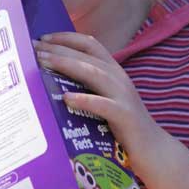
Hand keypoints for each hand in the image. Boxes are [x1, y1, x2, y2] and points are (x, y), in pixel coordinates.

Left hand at [34, 32, 162, 170]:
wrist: (154, 150)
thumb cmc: (122, 124)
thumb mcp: (105, 97)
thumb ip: (86, 85)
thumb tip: (52, 77)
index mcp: (113, 70)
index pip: (90, 44)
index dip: (67, 38)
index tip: (43, 39)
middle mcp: (118, 77)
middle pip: (86, 56)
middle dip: (59, 49)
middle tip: (34, 49)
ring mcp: (123, 95)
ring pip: (93, 73)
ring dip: (66, 65)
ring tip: (44, 62)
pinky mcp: (125, 116)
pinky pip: (103, 105)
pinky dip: (84, 100)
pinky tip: (66, 98)